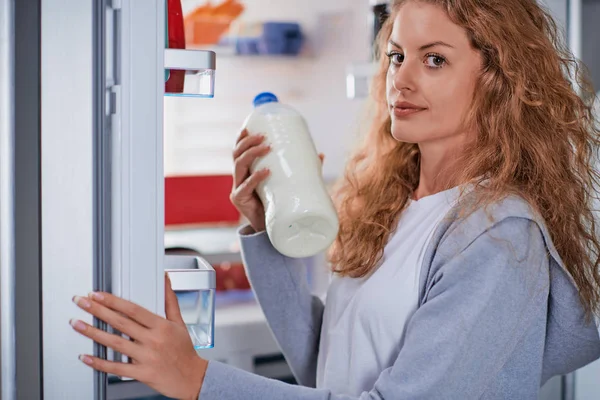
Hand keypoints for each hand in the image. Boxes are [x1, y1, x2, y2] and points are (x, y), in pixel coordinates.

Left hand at [70, 275, 205, 399]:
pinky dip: (99, 362)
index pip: (133, 310)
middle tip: (81, 302)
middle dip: (98, 311)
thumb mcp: (180, 322)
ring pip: (115, 343)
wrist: (192, 378)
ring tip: (77, 324)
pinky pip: (117, 367)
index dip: (113, 301)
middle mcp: (153, 340)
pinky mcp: (141, 373)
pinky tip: (86, 357)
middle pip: (120, 323)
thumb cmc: (185, 351)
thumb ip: (170, 300)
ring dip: (93, 333)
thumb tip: (166, 279)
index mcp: (161, 326)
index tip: (98, 295)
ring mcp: (146, 357)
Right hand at [230, 129, 324, 232]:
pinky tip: (266, 172)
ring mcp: (238, 189)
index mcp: (246, 171)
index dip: (241, 138)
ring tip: (267, 147)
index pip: (238, 150)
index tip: (250, 127)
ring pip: (238, 166)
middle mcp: (239, 178)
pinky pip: (245, 187)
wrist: (274, 230)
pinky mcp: (240, 201)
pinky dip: (255, 178)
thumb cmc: (281, 204)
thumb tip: (320, 154)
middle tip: (264, 136)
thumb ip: (302, 170)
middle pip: (236, 154)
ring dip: (251, 153)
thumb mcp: (289, 184)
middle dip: (248, 142)